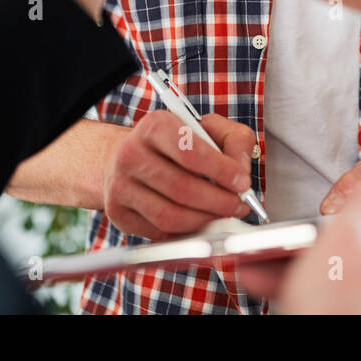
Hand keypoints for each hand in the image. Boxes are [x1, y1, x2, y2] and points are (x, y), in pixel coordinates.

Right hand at [102, 109, 258, 240]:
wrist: (133, 158)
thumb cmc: (176, 144)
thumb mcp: (209, 129)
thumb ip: (234, 140)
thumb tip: (241, 170)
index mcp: (154, 126)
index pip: (189, 151)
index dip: (221, 170)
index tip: (242, 182)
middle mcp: (130, 154)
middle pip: (181, 188)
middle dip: (219, 202)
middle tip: (239, 205)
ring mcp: (120, 185)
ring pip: (170, 216)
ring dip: (205, 221)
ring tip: (223, 215)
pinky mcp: (118, 213)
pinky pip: (159, 233)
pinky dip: (187, 233)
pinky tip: (200, 221)